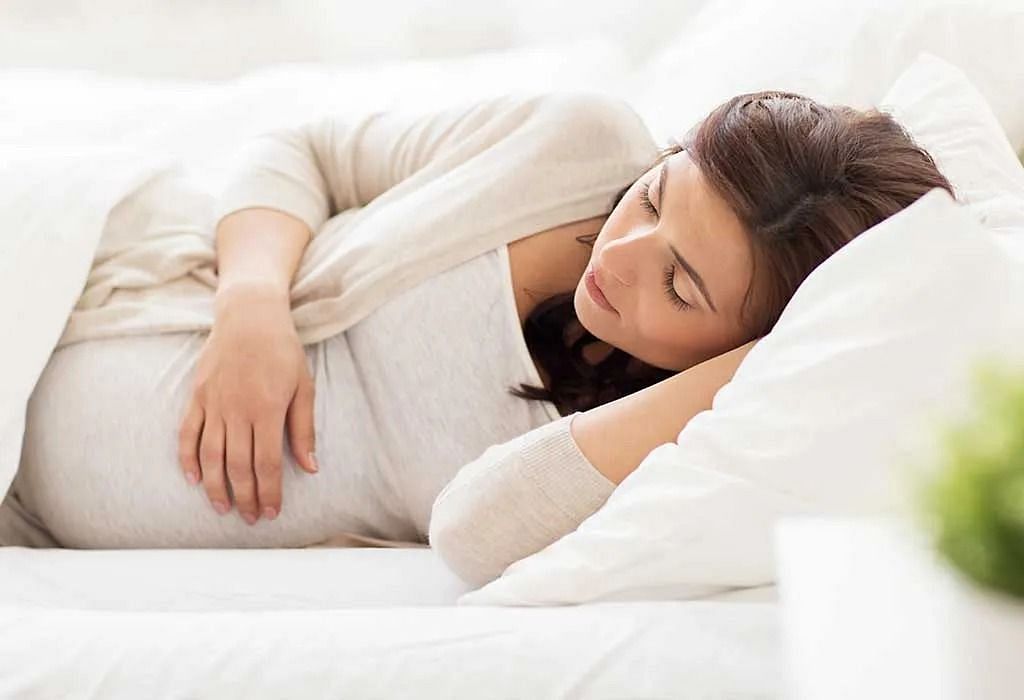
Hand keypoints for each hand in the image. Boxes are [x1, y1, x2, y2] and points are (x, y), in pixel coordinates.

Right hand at [178, 283, 318, 523]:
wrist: (249, 316)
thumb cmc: (283, 350)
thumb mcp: (304, 386)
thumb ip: (304, 429)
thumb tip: (310, 467)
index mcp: (267, 409)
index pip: (267, 464)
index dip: (270, 492)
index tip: (273, 512)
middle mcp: (237, 410)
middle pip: (238, 466)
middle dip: (245, 497)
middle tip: (251, 518)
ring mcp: (213, 404)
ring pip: (211, 456)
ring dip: (216, 486)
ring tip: (223, 508)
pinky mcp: (197, 396)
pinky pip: (187, 433)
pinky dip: (188, 458)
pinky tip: (194, 479)